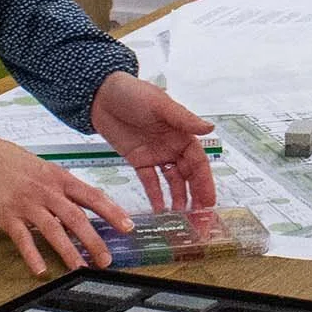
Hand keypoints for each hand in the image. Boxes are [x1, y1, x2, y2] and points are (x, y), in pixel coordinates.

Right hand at [0, 134, 128, 276]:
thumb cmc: (13, 163)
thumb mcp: (45, 169)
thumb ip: (64, 190)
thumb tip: (84, 209)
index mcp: (60, 178)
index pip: (93, 196)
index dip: (112, 212)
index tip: (128, 226)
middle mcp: (47, 192)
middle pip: (76, 218)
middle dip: (94, 240)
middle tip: (106, 259)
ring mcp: (27, 205)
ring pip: (53, 230)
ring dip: (68, 251)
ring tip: (81, 268)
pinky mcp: (8, 217)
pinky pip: (23, 239)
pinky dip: (32, 256)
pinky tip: (41, 270)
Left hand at [92, 71, 217, 213]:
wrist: (100, 95)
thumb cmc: (132, 93)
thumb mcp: (159, 104)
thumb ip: (183, 118)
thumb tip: (210, 128)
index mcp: (182, 133)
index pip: (198, 162)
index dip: (205, 182)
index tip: (210, 202)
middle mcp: (173, 146)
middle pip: (188, 175)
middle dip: (196, 196)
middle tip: (200, 218)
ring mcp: (156, 154)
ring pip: (172, 181)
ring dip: (178, 198)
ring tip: (181, 218)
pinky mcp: (139, 160)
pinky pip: (150, 181)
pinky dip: (156, 195)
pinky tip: (159, 210)